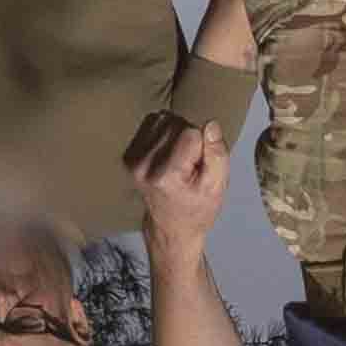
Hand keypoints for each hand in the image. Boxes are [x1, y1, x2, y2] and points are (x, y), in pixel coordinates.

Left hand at [128, 103, 236, 231]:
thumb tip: (210, 124)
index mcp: (166, 176)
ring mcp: (132, 161)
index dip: (203, 145)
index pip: (191, 132)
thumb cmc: (197, 208)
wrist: (171, 226)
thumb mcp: (217, 187)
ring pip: (163, 119)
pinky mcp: (127, 156)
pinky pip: (151, 123)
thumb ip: (217, 155)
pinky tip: (169, 153)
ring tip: (181, 159)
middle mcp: (143, 167)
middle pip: (175, 123)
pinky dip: (163, 132)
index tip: (201, 166)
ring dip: (176, 132)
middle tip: (192, 164)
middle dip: (190, 137)